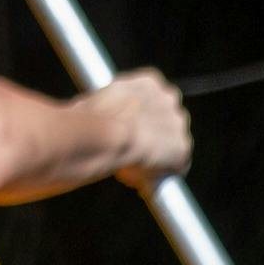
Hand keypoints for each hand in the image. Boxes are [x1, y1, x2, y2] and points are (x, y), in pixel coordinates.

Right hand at [86, 68, 189, 186]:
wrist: (105, 134)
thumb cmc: (89, 120)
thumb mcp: (91, 105)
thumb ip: (100, 110)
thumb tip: (82, 117)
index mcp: (148, 83)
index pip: (150, 101)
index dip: (138, 119)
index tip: (127, 133)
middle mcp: (168, 99)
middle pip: (166, 121)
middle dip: (152, 138)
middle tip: (131, 155)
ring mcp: (178, 124)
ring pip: (171, 145)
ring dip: (157, 158)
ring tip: (132, 169)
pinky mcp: (182, 149)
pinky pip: (174, 167)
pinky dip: (159, 176)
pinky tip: (141, 181)